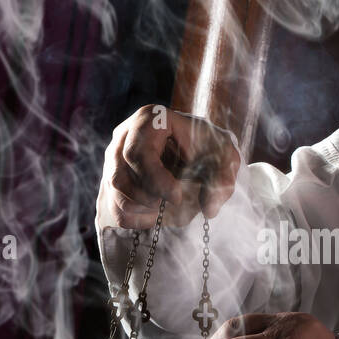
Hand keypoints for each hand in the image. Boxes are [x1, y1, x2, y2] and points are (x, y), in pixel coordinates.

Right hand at [97, 105, 240, 228]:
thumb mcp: (225, 156)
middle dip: (149, 197)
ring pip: (114, 192)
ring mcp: (114, 158)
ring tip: (166, 205)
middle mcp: (124, 135)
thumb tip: (209, 209)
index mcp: (150, 120)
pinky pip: (113, 207)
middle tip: (174, 201)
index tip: (177, 197)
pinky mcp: (112, 178)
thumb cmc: (210, 148)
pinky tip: (155, 214)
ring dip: (142, 208)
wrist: (200, 151)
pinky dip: (134, 218)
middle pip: (120, 176)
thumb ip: (223, 178)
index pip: (137, 153)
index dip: (155, 181)